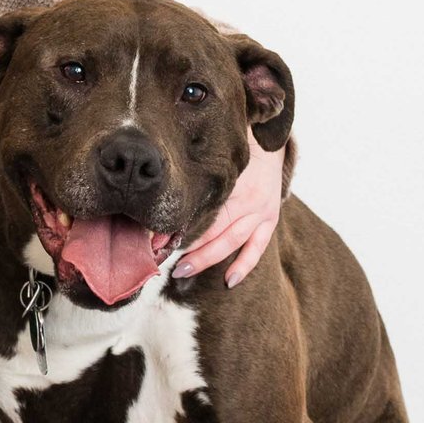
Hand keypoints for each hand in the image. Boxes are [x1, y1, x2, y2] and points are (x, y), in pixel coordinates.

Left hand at [175, 135, 285, 287]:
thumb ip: (194, 178)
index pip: (199, 212)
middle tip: (161, 258)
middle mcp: (247, 199)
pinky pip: (257, 247)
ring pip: (231, 242)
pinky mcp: (270, 219)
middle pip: (213, 230)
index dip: (176, 227)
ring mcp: (261, 211)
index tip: (154, 239)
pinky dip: (244, 265)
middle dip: (187, 247)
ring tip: (182, 271)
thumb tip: (162, 199)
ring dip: (206, 258)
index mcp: (230, 183)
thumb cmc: (231, 149)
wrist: (269, 141)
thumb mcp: (211, 159)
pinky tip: (229, 281)